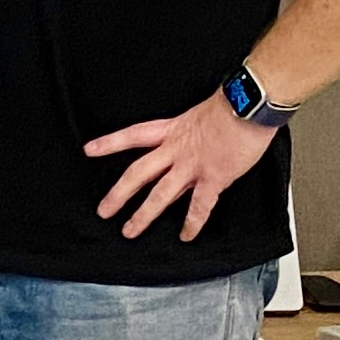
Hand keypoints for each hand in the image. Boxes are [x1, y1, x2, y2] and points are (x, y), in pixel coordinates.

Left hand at [85, 91, 278, 240]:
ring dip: (143, 215)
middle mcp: (176, 149)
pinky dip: (192, 223)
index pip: (132, 135)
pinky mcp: (214, 177)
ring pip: (160, 194)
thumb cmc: (231, 105)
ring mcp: (193, 165)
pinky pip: (199, 206)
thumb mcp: (197, 114)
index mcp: (171, 130)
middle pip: (138, 173)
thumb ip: (187, 134)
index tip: (89, 150)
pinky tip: (185, 236)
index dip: (109, 143)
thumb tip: (184, 145)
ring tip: (129, 230)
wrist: (250, 104)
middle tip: (103, 210)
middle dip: (118, 194)